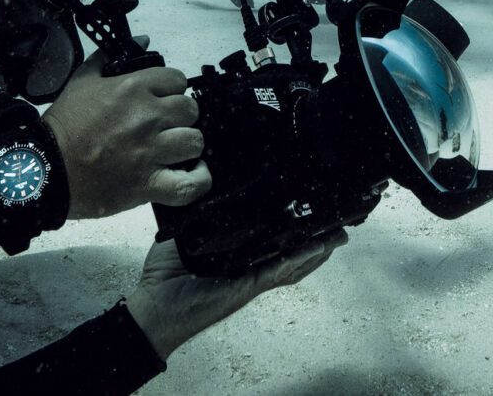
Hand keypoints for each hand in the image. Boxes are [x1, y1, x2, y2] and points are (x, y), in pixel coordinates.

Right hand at [41, 49, 210, 218]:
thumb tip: (141, 40)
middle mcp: (147, 117)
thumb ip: (109, 57)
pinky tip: (193, 173)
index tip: (163, 99)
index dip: (173, 90)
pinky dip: (197, 180)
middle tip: (168, 125)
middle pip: (190, 110)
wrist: (46, 169)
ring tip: (176, 149)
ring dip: (188, 145)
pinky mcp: (148, 184)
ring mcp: (150, 152)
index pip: (178, 80)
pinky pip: (189, 184)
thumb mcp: (81, 81)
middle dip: (182, 116)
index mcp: (132, 89)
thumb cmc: (63, 126)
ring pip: (194, 141)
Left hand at [124, 233, 346, 359]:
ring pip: (292, 264)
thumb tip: (207, 188)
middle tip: (338, 226)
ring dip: (315, 251)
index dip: (293, 230)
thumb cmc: (166, 276)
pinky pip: (276, 272)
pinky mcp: (246, 286)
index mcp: (237, 256)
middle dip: (316, 243)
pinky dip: (297, 261)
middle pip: (291, 255)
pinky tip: (314, 248)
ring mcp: (251, 279)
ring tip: (336, 237)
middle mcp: (249, 267)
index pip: (271, 241)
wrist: (154, 305)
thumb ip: (200, 218)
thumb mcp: (184, 237)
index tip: (310, 211)